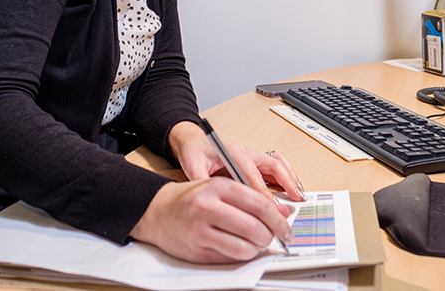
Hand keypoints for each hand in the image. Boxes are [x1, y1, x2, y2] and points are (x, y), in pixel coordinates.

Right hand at [129, 177, 293, 262]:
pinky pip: (229, 257)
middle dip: (270, 236)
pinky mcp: (196, 250)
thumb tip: (284, 211)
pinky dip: (242, 256)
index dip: (277, 218)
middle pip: (253, 227)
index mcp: (217, 186)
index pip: (258, 203)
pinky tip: (241, 249)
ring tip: (256, 243)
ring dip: (257, 249)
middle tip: (274, 238)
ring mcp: (200, 230)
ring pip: (244, 247)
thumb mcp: (221, 189)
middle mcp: (208, 206)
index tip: (286, 226)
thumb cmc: (191, 199)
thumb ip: (252, 198)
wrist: (157, 211)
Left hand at [168, 121, 305, 201]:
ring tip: (299, 194)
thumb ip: (201, 181)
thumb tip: (212, 200)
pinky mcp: (254, 162)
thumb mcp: (192, 166)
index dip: (262, 192)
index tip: (270, 208)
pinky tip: (292, 188)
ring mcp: (252, 156)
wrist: (194, 141)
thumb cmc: (194, 151)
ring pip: (278, 165)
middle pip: (272, 166)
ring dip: (290, 178)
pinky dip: (287, 175)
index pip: (252, 174)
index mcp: (233, 152)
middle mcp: (246, 152)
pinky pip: (275, 166)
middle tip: (295, 199)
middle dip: (286, 183)